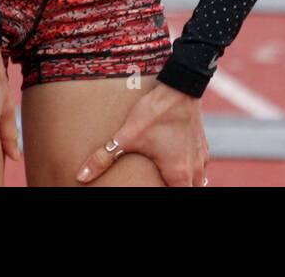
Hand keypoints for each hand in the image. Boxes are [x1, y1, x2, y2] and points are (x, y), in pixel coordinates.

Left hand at [75, 82, 209, 185]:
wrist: (179, 87)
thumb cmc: (155, 113)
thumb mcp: (127, 136)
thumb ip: (103, 157)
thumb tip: (82, 175)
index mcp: (178, 173)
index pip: (179, 197)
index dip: (166, 196)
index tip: (155, 189)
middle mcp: (194, 168)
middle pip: (191, 190)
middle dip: (175, 189)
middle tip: (161, 184)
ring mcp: (201, 155)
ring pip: (199, 179)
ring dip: (186, 180)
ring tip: (169, 176)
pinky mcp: (202, 143)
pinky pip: (201, 164)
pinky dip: (191, 166)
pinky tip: (178, 158)